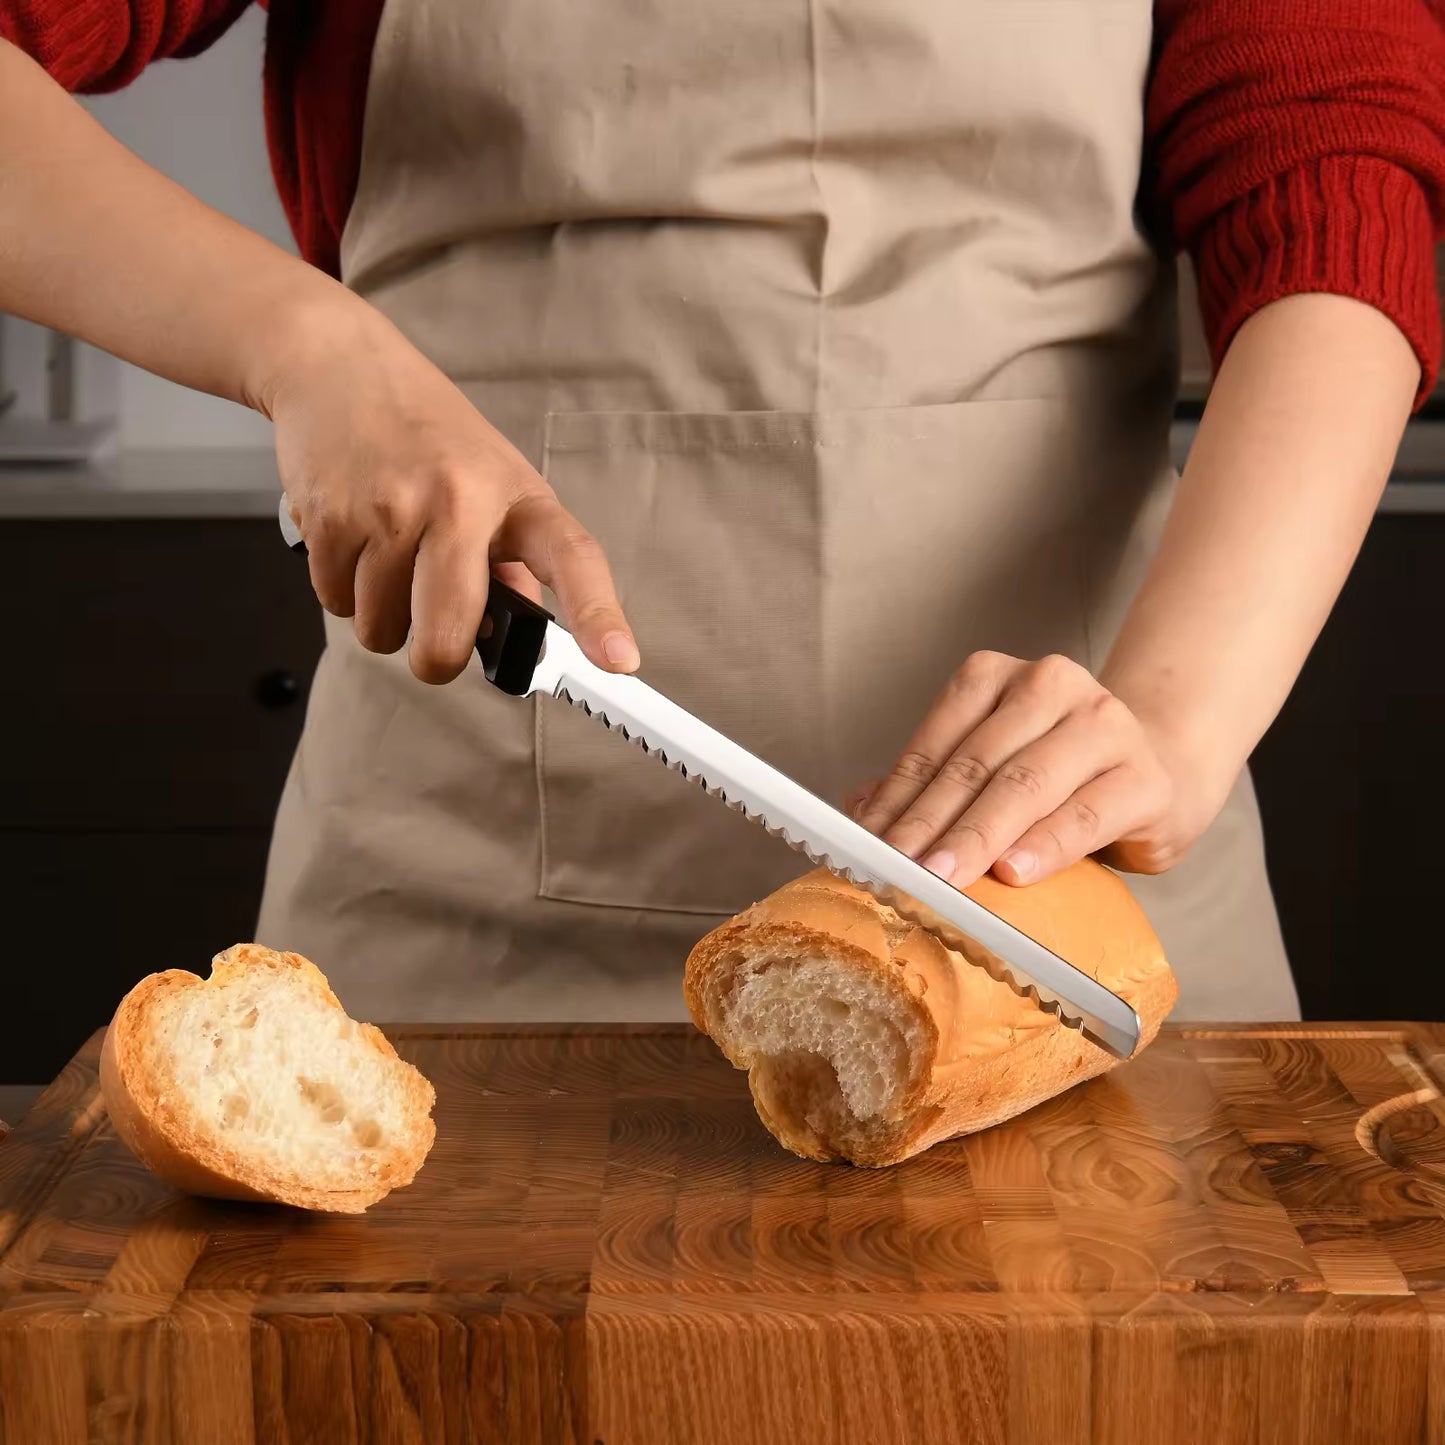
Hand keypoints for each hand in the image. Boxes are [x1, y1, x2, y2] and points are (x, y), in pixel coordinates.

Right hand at [263, 300, 637, 684]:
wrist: (341, 369)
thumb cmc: (429, 435)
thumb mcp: (496, 482)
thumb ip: (512, 564)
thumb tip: (515, 637)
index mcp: (517, 497)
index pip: (571, 559)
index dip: (597, 616)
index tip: (620, 660)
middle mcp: (458, 501)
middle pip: (446, 637)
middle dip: (437, 659)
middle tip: (435, 639)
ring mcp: (388, 509)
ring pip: (382, 630)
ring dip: (382, 616)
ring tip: (389, 558)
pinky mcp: (328, 517)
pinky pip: (336, 603)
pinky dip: (343, 591)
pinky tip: (356, 543)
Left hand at [851, 652, 1219, 887]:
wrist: (1162, 768)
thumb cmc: (1058, 775)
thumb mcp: (990, 767)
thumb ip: (931, 783)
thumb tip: (861, 808)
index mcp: (997, 677)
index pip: (935, 745)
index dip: (897, 800)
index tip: (867, 846)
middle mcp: (1050, 685)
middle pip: (974, 764)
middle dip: (929, 824)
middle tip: (897, 869)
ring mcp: (1102, 725)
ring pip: (1025, 785)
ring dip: (976, 837)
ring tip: (942, 877)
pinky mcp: (1144, 777)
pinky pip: (1086, 815)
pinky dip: (1045, 845)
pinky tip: (1014, 872)